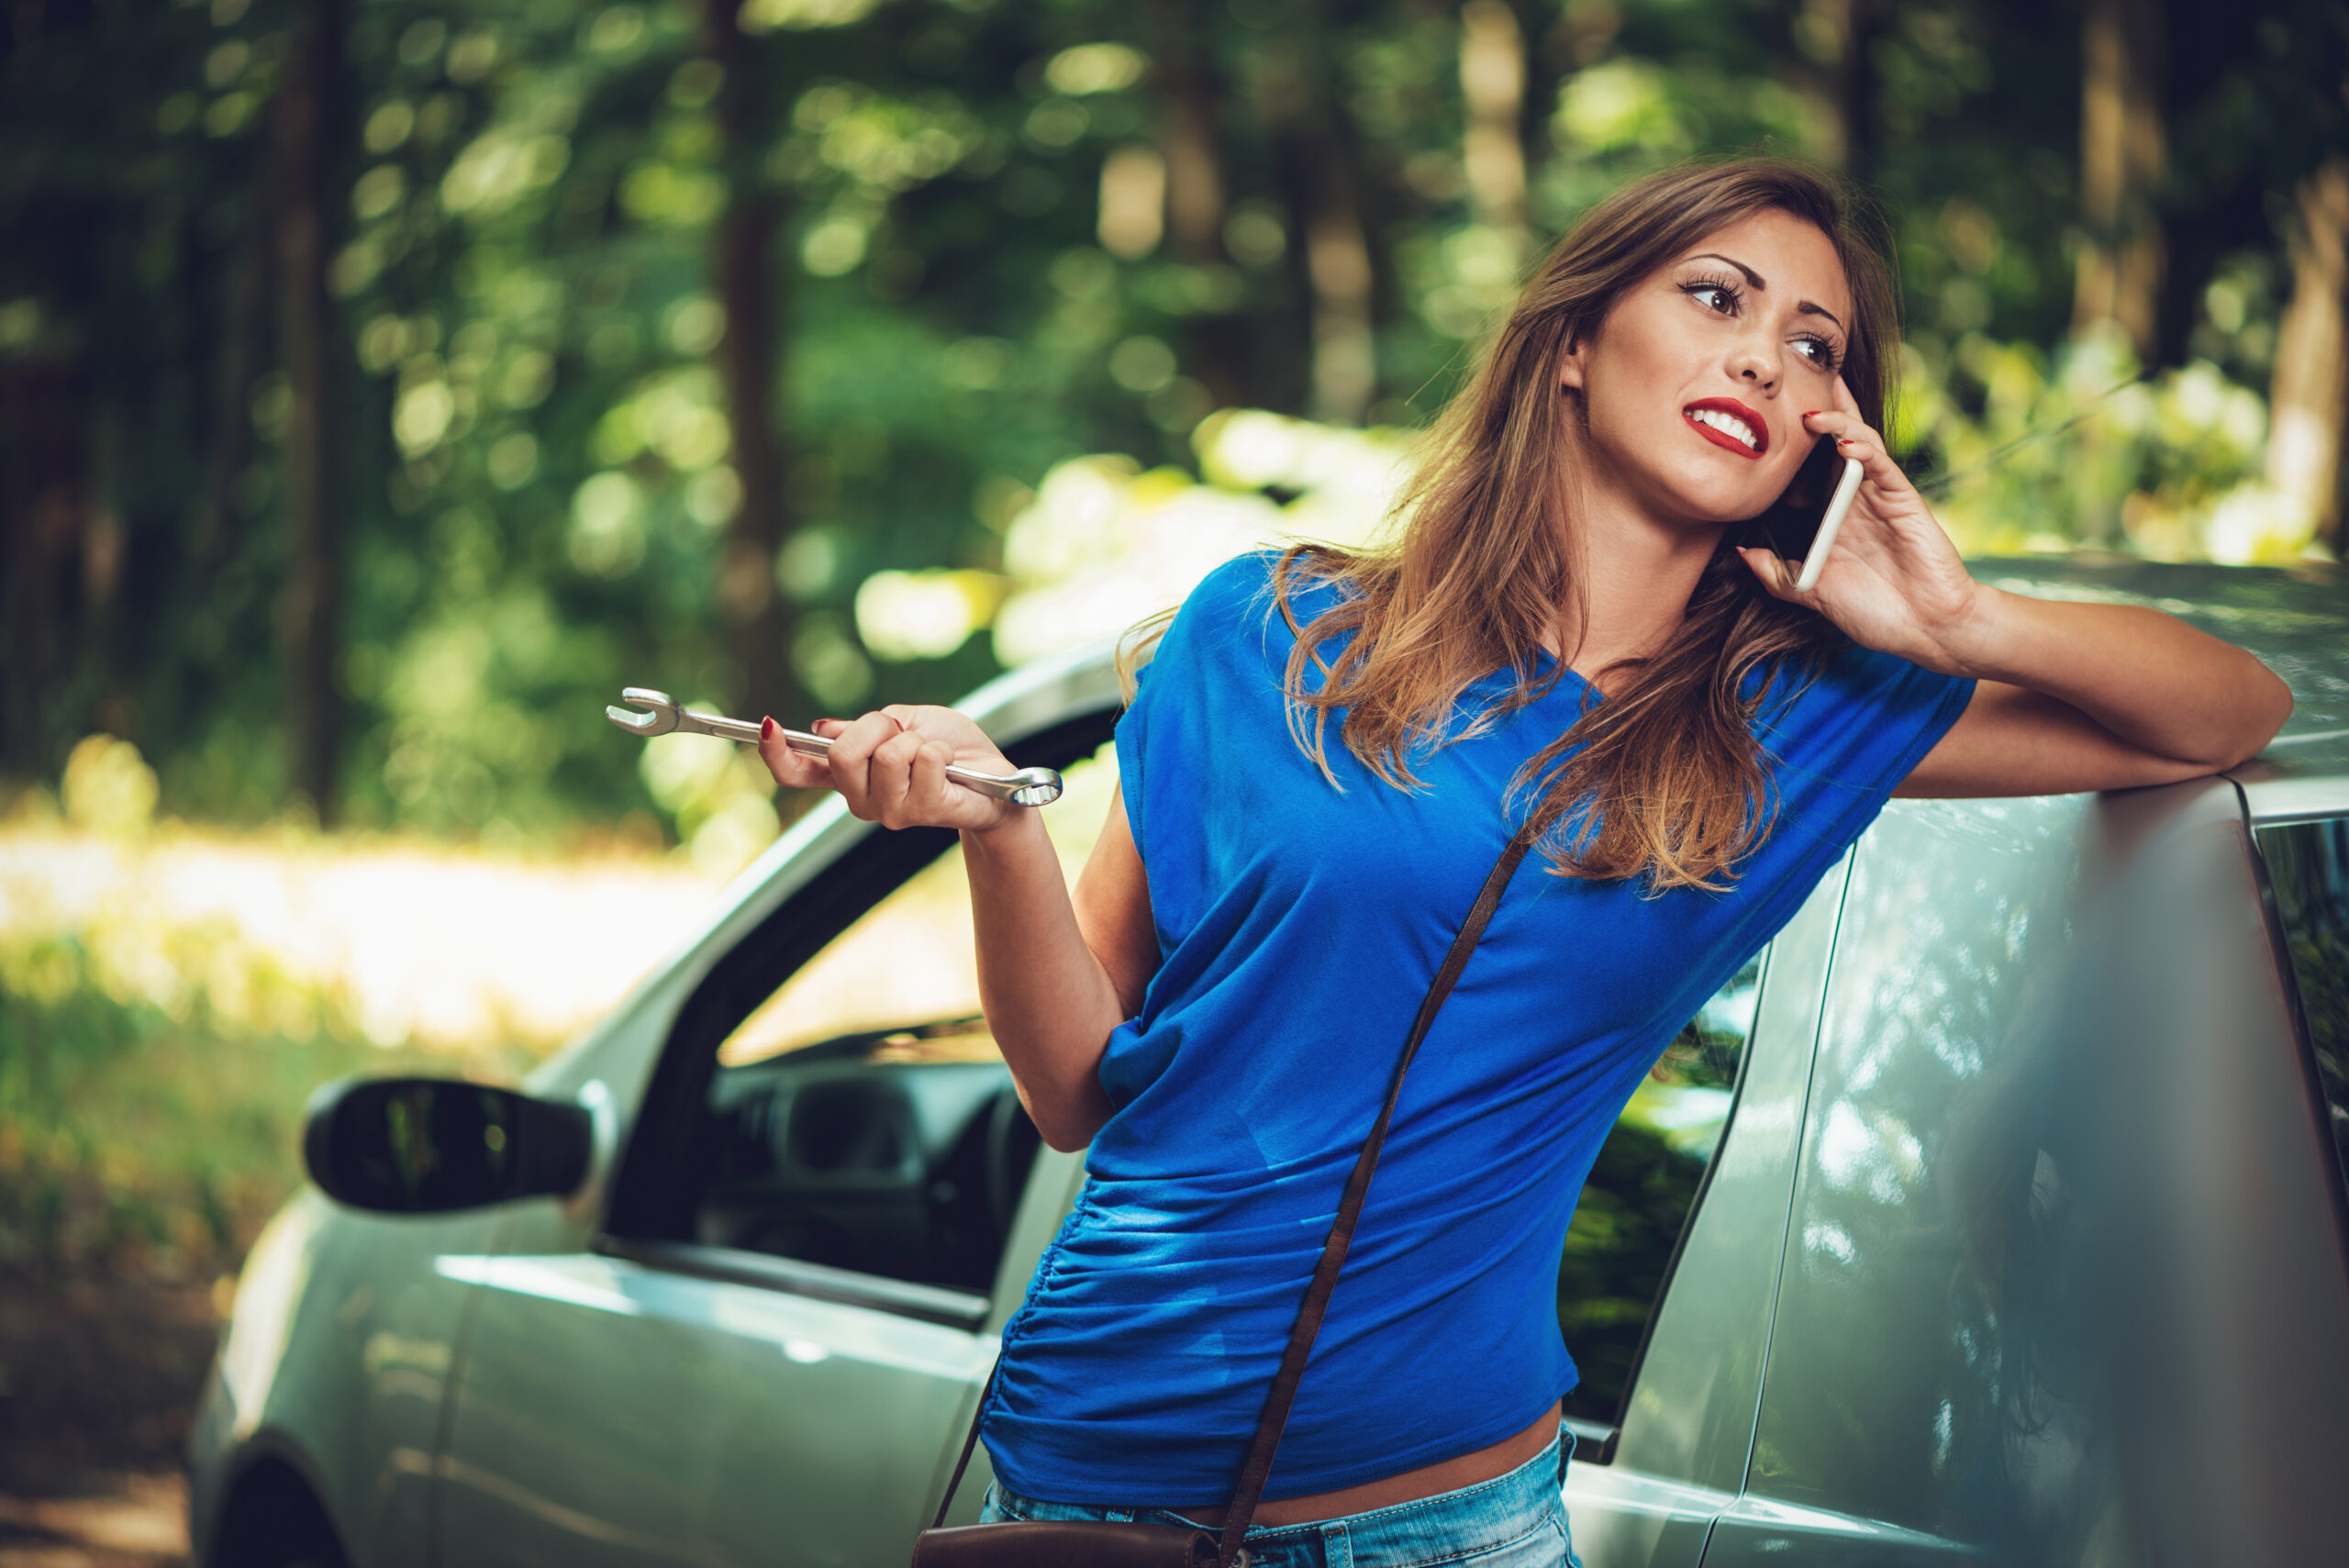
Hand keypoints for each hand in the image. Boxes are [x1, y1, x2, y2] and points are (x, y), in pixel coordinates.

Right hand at [755, 704, 1018, 834]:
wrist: (995, 775)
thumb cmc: (949, 747)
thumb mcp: (902, 723)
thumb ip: (863, 728)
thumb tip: (821, 730)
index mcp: (848, 776)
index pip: (796, 772)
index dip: (775, 752)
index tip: (766, 726)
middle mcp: (861, 799)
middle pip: (842, 755)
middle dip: (877, 728)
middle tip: (904, 734)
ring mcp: (890, 811)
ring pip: (885, 757)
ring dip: (914, 741)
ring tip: (933, 753)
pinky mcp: (923, 811)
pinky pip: (922, 760)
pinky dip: (940, 750)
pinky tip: (950, 767)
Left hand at [1735, 374, 1988, 675]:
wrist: (1925, 629)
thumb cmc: (1874, 610)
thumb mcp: (1812, 592)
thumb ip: (1777, 574)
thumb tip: (1741, 554)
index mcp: (1832, 514)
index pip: (1808, 468)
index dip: (1790, 443)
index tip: (1760, 421)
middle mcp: (1854, 497)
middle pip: (1835, 441)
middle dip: (1819, 409)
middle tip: (1794, 379)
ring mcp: (1880, 495)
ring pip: (1859, 444)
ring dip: (1837, 424)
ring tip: (1812, 413)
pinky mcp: (1904, 500)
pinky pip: (1883, 467)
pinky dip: (1865, 451)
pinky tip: (1845, 443)